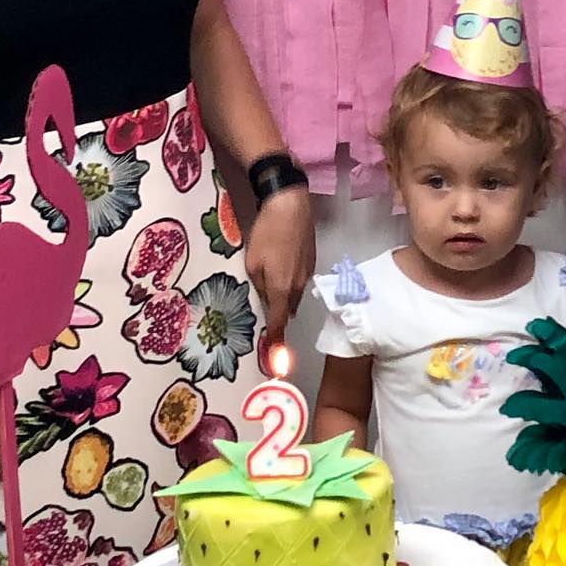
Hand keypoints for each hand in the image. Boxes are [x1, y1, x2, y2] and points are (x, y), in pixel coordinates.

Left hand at [245, 184, 315, 353]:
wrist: (291, 204)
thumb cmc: (267, 233)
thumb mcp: (252, 262)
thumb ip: (258, 286)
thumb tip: (265, 301)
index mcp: (282, 290)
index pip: (278, 324)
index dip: (275, 343)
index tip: (275, 362)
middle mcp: (299, 286)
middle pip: (287, 310)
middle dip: (278, 317)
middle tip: (265, 319)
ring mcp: (308, 272)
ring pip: (295, 294)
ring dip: (284, 297)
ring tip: (270, 289)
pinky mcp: (312, 259)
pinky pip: (300, 280)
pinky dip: (291, 281)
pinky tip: (281, 267)